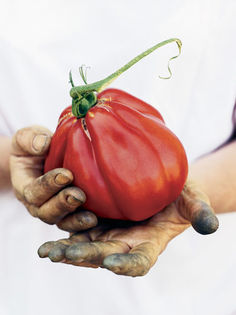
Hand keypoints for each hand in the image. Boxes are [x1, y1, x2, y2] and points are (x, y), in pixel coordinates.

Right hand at [10, 126, 96, 231]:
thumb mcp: (26, 138)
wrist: (41, 158)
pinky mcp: (69, 213)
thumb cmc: (34, 146)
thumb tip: (42, 144)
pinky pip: (75, 223)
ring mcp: (54, 210)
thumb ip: (29, 139)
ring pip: (62, 221)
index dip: (49, 185)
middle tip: (79, 195)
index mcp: (25, 185)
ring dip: (76, 220)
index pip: (34, 190)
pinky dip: (85, 224)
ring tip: (90, 217)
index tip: (67, 175)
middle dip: (63, 204)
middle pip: (46, 212)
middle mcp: (38, 203)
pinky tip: (98, 220)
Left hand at [38, 180, 218, 275]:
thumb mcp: (193, 198)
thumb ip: (200, 211)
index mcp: (150, 242)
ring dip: (67, 251)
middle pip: (105, 256)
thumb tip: (210, 226)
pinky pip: (79, 230)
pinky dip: (65, 233)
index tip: (112, 264)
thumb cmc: (181, 193)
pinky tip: (48, 234)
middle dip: (85, 257)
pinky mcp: (98, 221)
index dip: (127, 265)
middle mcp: (127, 243)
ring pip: (87, 247)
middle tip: (63, 255)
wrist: (162, 185)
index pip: (139, 261)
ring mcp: (111, 233)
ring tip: (46, 252)